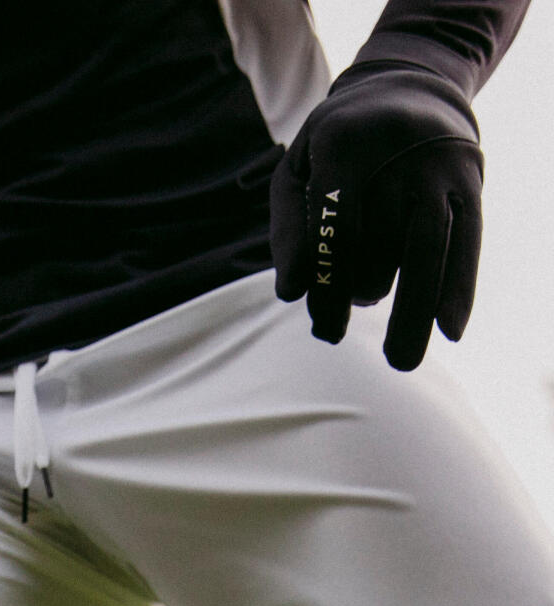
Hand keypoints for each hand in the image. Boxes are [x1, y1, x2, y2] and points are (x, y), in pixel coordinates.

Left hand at [271, 65, 482, 371]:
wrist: (406, 86)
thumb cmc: (335, 146)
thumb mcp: (298, 172)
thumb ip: (291, 229)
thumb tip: (292, 292)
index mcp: (347, 143)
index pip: (336, 228)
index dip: (326, 284)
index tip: (321, 327)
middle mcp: (399, 151)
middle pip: (380, 243)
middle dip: (357, 297)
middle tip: (332, 336)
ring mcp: (440, 165)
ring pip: (427, 247)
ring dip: (415, 310)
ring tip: (402, 362)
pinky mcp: (470, 180)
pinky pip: (469, 239)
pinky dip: (460, 287)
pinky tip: (451, 330)